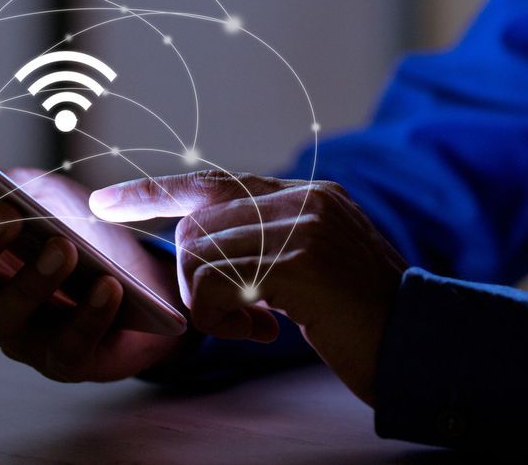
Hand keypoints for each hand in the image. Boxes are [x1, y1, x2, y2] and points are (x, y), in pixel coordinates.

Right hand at [0, 155, 185, 381]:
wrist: (144, 288)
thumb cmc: (86, 237)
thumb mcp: (56, 200)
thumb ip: (25, 190)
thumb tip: (4, 189)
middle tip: (7, 212)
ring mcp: (16, 333)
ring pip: (5, 314)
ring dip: (33, 279)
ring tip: (66, 247)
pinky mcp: (60, 361)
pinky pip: (67, 344)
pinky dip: (88, 314)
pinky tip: (109, 286)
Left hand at [89, 170, 407, 404]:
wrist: (423, 346)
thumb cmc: (361, 320)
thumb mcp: (311, 271)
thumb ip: (264, 249)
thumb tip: (203, 254)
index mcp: (305, 197)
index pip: (213, 182)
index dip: (153, 193)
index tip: (104, 203)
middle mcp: (304, 198)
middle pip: (198, 222)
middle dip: (193, 276)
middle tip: (232, 317)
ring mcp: (304, 223)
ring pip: (200, 250)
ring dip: (211, 303)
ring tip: (253, 326)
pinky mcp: (300, 258)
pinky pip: (218, 281)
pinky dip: (223, 316)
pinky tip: (264, 333)